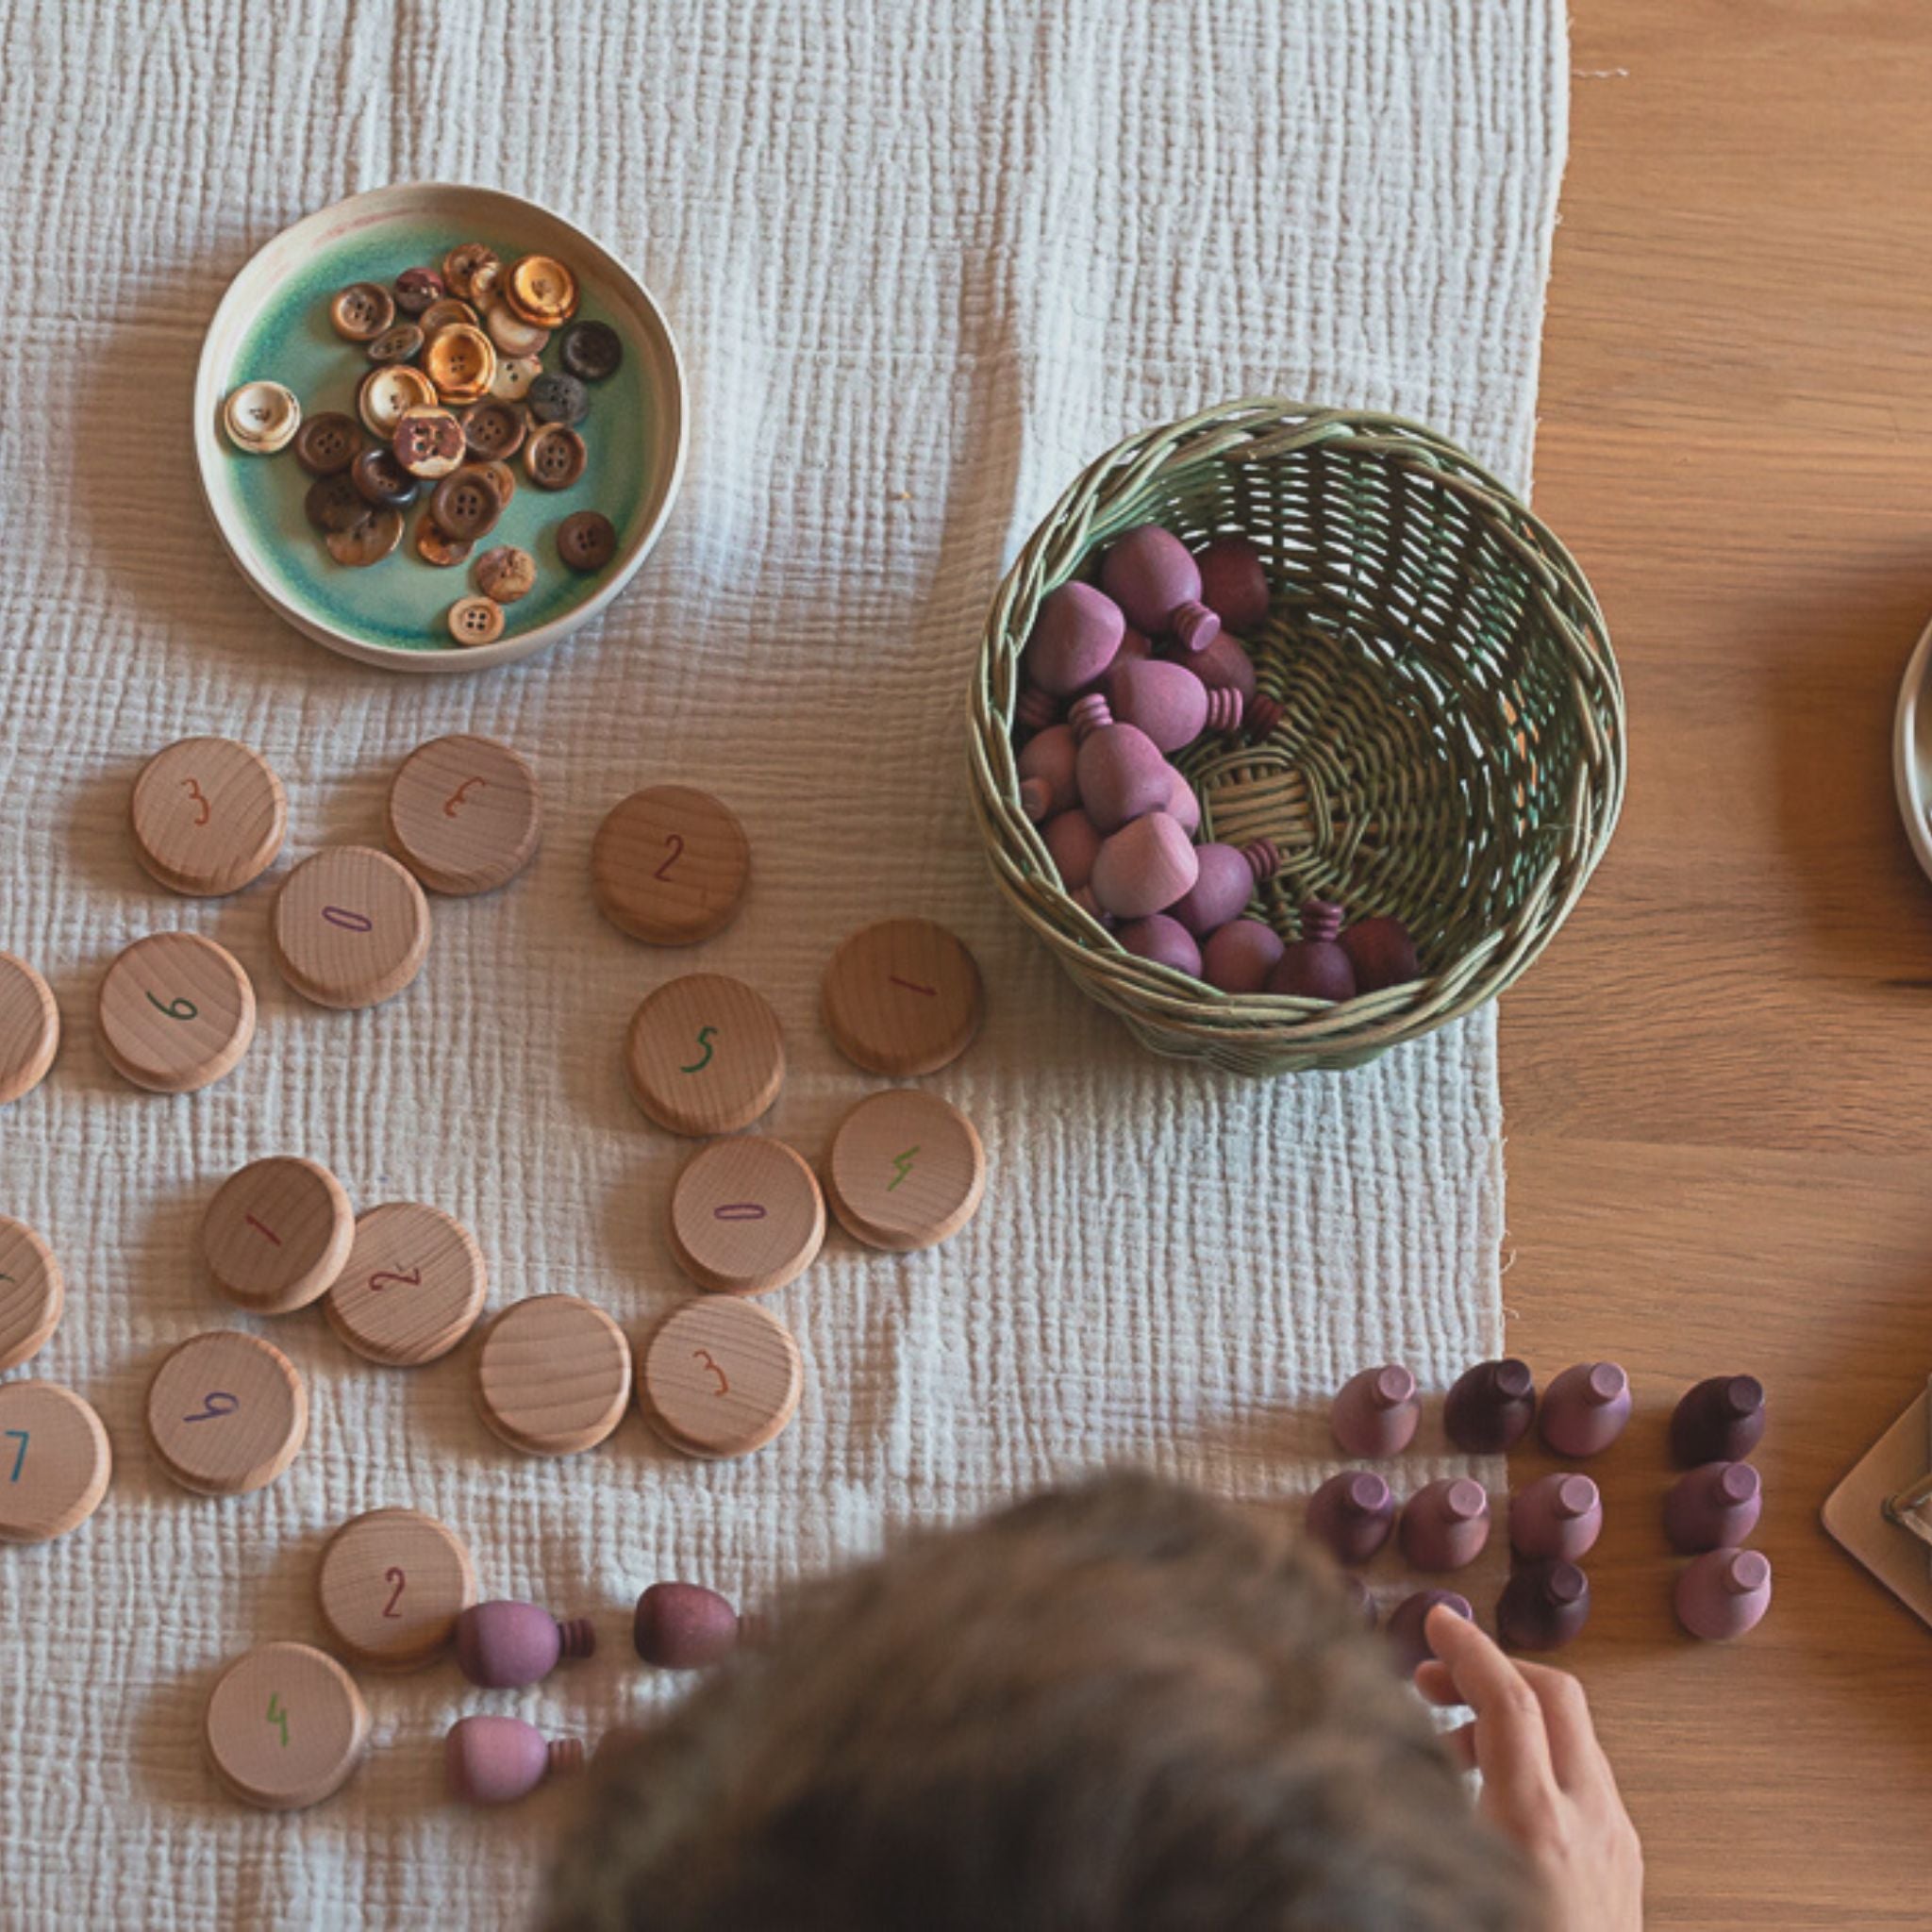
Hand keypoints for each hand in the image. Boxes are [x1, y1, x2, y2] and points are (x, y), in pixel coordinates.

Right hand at [1415, 1605, 1642, 1931]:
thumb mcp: (1454, 1892)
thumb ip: (1415, 1825)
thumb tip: (1351, 1792)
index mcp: (1536, 1826)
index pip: (1509, 1699)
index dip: (1468, 1649)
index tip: (1434, 1619)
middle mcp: (1588, 1823)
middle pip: (1556, 1698)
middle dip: (1493, 1670)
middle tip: (1433, 1681)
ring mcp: (1615, 1845)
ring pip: (1574, 1741)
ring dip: (1515, 1719)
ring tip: (1450, 1748)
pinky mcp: (1625, 1870)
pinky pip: (1585, 1784)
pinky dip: (1540, 1763)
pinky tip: (1495, 1801)